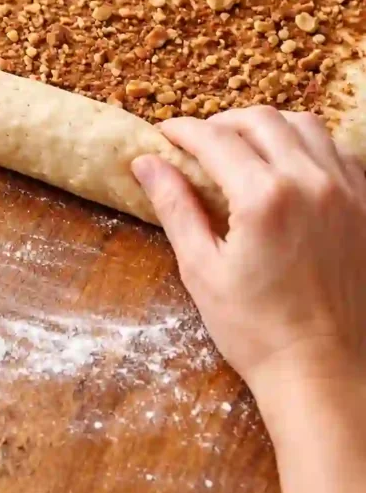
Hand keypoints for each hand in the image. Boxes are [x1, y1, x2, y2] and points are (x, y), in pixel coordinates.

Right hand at [132, 107, 365, 401]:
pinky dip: (310, 145)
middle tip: (200, 143)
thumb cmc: (257, 331)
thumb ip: (175, 206)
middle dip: (222, 122)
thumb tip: (146, 162)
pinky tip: (290, 167)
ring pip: (305, 125)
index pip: (215, 139)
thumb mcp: (202, 269)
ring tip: (245, 148)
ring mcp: (347, 190)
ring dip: (268, 127)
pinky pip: (340, 150)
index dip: (183, 131)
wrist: (325, 373)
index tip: (164, 135)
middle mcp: (311, 181)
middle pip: (260, 119)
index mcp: (265, 197)